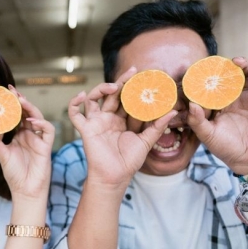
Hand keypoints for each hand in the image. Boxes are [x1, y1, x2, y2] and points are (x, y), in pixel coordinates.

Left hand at [0, 86, 54, 201]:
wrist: (25, 191)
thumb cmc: (15, 174)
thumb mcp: (1, 154)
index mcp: (19, 135)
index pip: (17, 114)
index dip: (12, 103)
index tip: (4, 92)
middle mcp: (30, 134)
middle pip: (28, 112)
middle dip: (21, 100)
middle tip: (11, 90)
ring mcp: (39, 139)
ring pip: (38, 117)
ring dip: (30, 108)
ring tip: (20, 101)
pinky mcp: (46, 146)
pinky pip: (48, 130)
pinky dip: (41, 124)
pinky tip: (31, 121)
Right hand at [69, 67, 177, 188]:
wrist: (115, 176)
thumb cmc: (129, 161)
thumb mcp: (146, 141)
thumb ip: (158, 126)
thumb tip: (173, 112)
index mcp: (121, 120)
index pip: (126, 99)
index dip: (132, 87)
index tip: (143, 76)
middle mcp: (107, 118)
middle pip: (111, 95)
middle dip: (121, 82)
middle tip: (133, 72)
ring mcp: (96, 122)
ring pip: (93, 98)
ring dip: (101, 89)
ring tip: (113, 86)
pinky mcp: (86, 129)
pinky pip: (75, 114)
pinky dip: (74, 103)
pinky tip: (81, 95)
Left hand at [186, 58, 247, 174]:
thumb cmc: (226, 148)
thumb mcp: (208, 136)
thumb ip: (198, 121)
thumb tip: (191, 104)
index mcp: (227, 99)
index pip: (224, 79)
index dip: (221, 70)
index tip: (216, 65)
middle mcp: (245, 96)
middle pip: (246, 72)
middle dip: (243, 64)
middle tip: (238, 63)